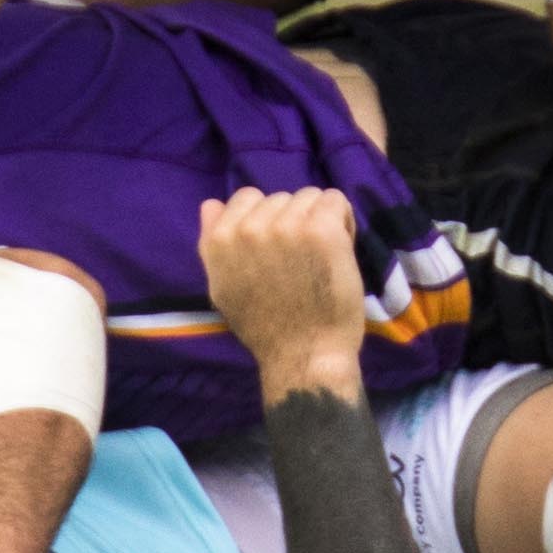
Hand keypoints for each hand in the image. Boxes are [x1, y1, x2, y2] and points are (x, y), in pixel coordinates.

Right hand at [197, 184, 368, 394]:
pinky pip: (335, 200)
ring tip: (321, 256)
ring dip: (318, 219)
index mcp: (220, 240)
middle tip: (302, 259)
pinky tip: (339, 248)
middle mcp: (249, 227)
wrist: (304, 355)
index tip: (279, 249)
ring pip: (309, 197)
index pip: (246, 198)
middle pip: (280, 198)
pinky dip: (342, 220)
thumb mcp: (223, 288)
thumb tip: (210, 204)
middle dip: (293, 221)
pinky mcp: (321, 229)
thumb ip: (214, 245)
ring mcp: (286, 226)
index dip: (266, 220)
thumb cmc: (266, 327)